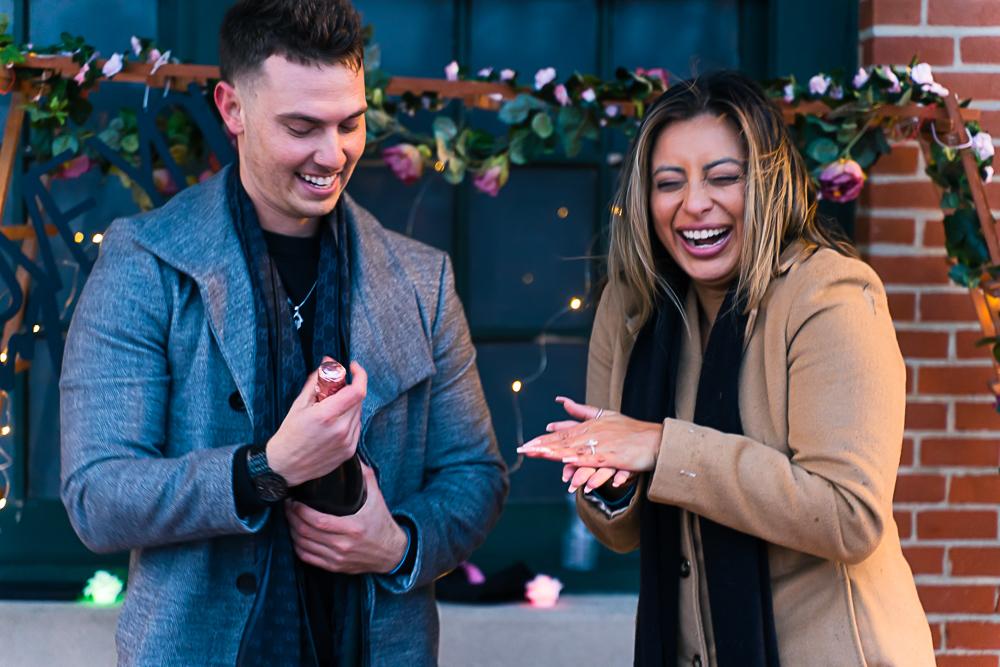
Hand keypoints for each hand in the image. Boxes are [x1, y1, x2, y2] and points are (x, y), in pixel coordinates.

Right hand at [266, 360, 367, 486]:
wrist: (285, 466)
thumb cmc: (290, 434)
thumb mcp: (299, 405)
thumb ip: (316, 382)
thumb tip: (327, 362)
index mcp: (326, 416)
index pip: (357, 391)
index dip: (360, 375)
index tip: (353, 368)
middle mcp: (340, 430)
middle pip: (357, 400)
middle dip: (349, 389)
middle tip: (335, 388)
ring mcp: (347, 442)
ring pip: (358, 413)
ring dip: (349, 405)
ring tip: (331, 409)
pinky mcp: (350, 451)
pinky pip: (356, 427)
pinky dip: (349, 420)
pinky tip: (334, 423)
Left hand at [285, 464, 408, 574]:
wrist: (391, 552)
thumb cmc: (382, 522)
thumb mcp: (377, 498)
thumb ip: (365, 476)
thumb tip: (353, 457)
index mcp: (353, 527)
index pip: (317, 521)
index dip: (300, 511)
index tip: (294, 501)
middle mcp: (343, 545)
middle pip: (306, 533)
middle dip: (292, 518)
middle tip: (288, 506)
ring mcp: (338, 558)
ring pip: (303, 545)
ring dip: (292, 531)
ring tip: (290, 519)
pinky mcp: (334, 566)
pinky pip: (308, 558)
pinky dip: (298, 546)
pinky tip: (296, 536)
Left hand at [518, 396, 660, 483]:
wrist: (654, 439)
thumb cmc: (630, 429)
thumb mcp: (604, 415)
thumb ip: (581, 410)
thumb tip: (560, 400)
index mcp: (589, 426)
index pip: (561, 434)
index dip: (542, 440)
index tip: (526, 445)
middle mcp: (592, 434)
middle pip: (563, 441)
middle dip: (542, 446)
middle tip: (524, 450)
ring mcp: (602, 444)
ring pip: (575, 449)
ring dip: (556, 453)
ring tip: (539, 455)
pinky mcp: (613, 455)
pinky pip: (593, 458)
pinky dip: (580, 459)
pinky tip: (567, 461)